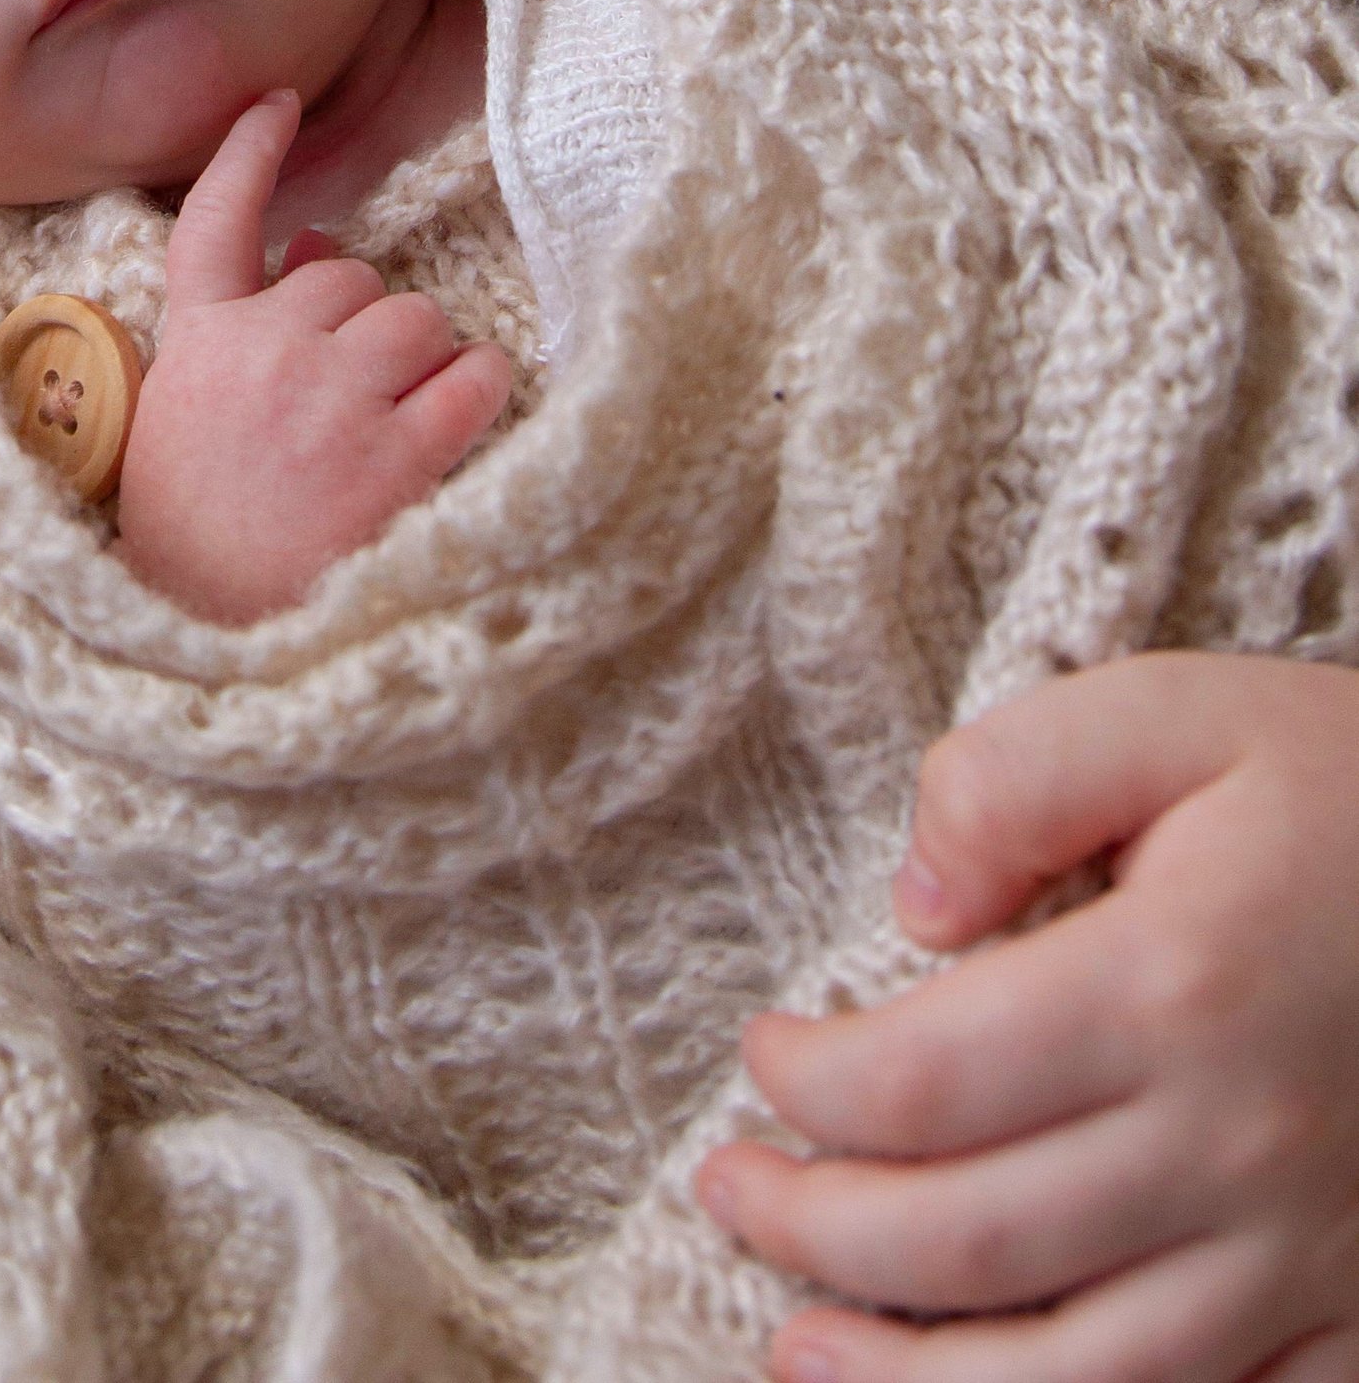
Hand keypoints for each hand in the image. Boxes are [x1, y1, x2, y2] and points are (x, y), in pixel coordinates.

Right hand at [114, 86, 509, 624]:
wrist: (208, 642)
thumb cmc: (194, 540)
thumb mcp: (185, 422)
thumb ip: (242, 333)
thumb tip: (319, 249)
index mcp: (195, 344)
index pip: (214, 221)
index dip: (248, 155)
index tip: (278, 102)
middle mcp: (263, 354)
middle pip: (349, 278)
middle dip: (365, 323)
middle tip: (351, 397)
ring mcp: (329, 403)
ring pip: (415, 319)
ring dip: (423, 357)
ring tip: (402, 418)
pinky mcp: (394, 461)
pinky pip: (468, 380)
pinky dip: (479, 387)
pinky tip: (465, 413)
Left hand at [695, 651, 1358, 1382]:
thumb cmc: (1356, 791)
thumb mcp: (1180, 712)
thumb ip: (1018, 774)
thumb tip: (917, 903)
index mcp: (1172, 989)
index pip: (926, 1084)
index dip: (811, 1088)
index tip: (763, 1059)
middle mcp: (1238, 1148)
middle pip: (970, 1241)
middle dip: (815, 1232)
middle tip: (730, 1191)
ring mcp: (1312, 1259)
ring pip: (1082, 1380)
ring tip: (801, 1349)